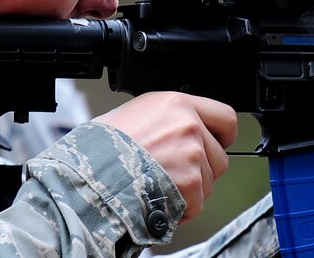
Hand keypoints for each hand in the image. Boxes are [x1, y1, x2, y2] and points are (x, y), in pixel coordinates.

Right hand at [93, 91, 236, 222]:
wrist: (88, 175)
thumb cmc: (101, 147)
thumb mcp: (136, 113)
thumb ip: (169, 119)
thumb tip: (184, 131)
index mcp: (176, 104)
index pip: (225, 117)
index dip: (222, 136)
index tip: (217, 144)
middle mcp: (189, 126)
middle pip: (219, 156)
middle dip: (202, 169)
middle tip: (174, 174)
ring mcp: (192, 155)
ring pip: (209, 182)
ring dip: (190, 190)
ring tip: (158, 185)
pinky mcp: (191, 184)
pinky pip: (197, 204)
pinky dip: (181, 209)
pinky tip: (158, 199)